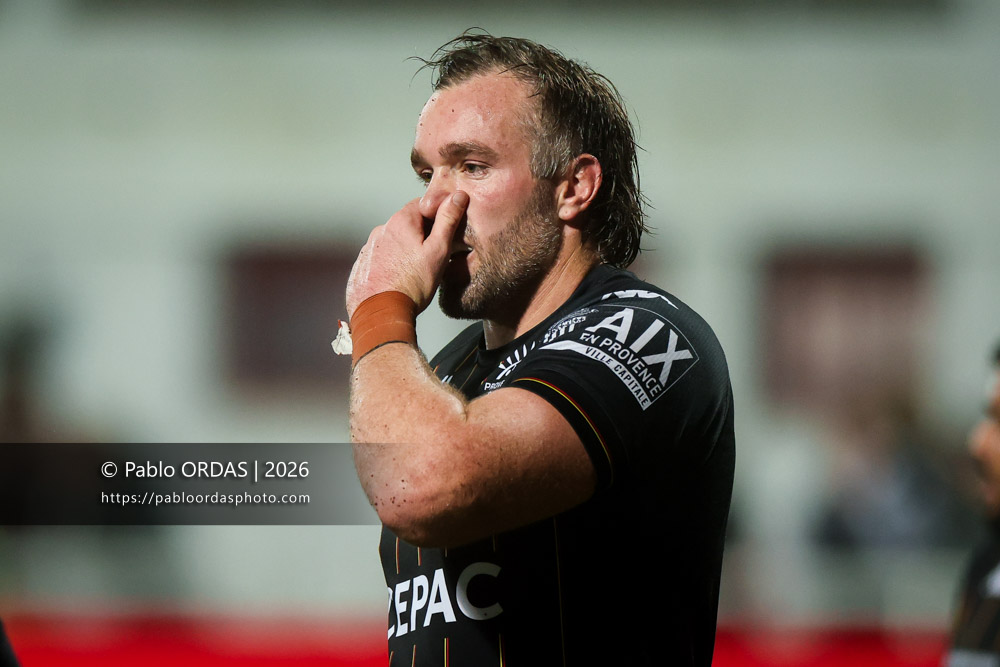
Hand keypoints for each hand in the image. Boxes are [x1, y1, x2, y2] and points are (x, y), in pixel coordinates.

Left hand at [346, 191, 468, 316]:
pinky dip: (391, 264)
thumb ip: (448, 221)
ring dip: (405, 250)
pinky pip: (381, 258)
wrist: (381, 314)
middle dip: (421, 235)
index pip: (422, 204)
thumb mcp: (438, 251)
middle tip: (433, 256)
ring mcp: (369, 249)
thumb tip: (458, 196)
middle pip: (407, 224)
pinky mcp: (362, 266)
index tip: (445, 232)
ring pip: (394, 242)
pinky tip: (399, 280)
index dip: (437, 216)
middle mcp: (381, 230)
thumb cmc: (412, 284)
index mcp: (400, 221)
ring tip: (416, 273)